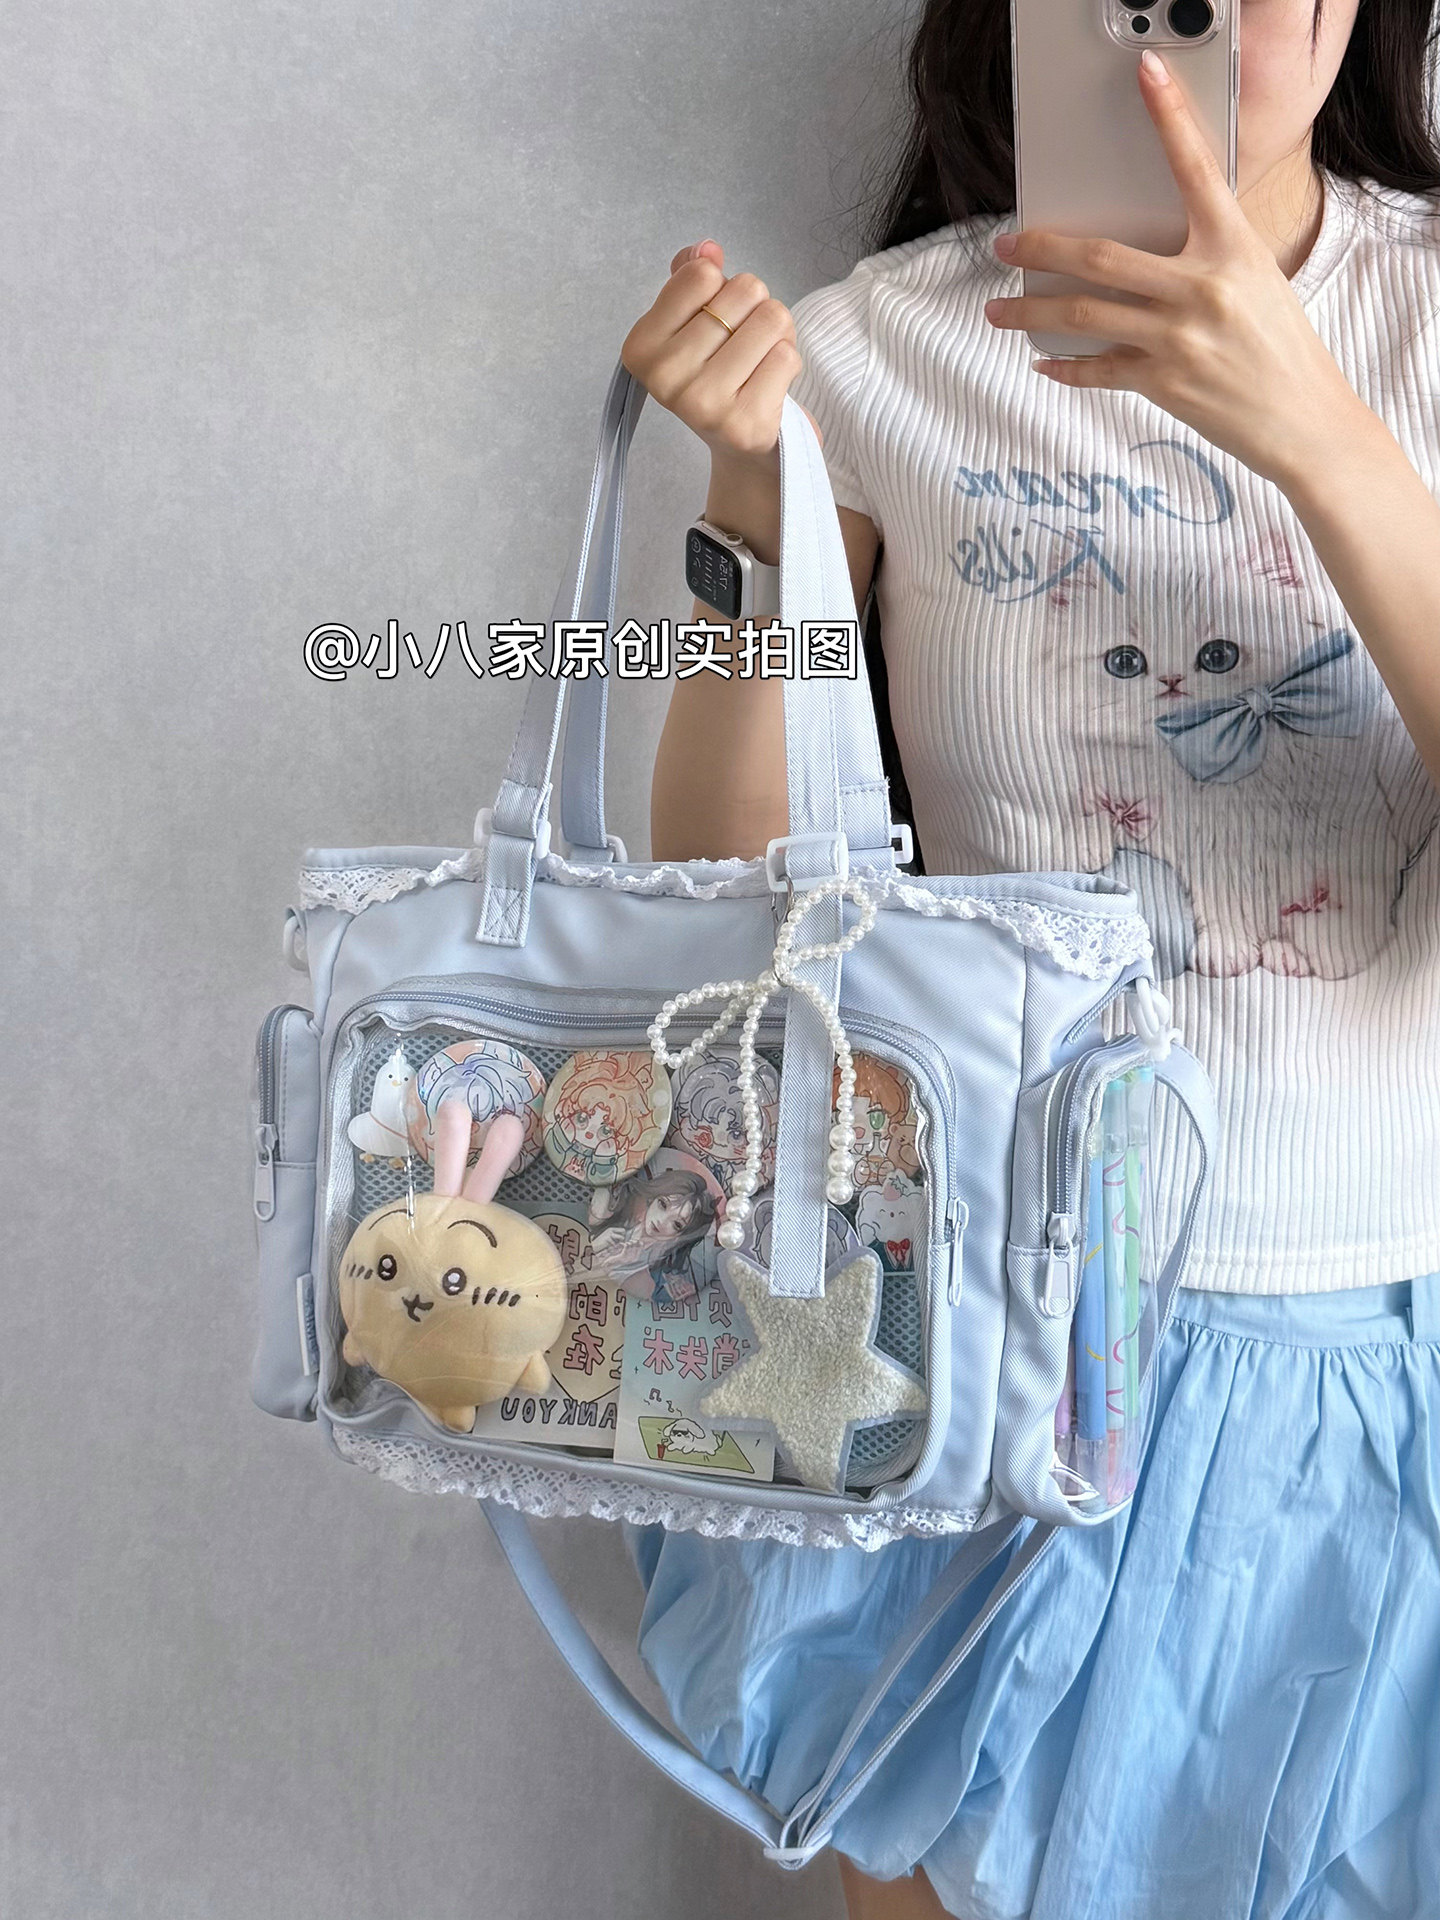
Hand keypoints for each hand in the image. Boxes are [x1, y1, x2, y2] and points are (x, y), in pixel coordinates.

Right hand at [620, 240, 819, 473]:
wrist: (737, 444)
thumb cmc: (715, 372)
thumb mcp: (691, 321)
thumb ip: (692, 277)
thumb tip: (708, 248)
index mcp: (642, 345)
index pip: (702, 273)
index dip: (722, 287)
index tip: (714, 320)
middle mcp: (665, 377)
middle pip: (746, 290)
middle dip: (756, 309)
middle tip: (744, 344)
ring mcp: (703, 403)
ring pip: (773, 318)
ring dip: (777, 334)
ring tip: (759, 360)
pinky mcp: (742, 423)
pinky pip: (787, 356)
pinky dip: (787, 363)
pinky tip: (769, 384)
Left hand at [981, 50, 1374, 490]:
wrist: (1305, 418)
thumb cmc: (1281, 348)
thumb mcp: (1256, 281)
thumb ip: (1206, 258)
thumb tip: (1142, 251)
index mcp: (1232, 248)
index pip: (1195, 169)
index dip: (1170, 116)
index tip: (1148, 73)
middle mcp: (1201, 287)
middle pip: (1100, 256)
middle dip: (1041, 248)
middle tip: (1006, 244)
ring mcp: (1178, 338)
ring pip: (1081, 315)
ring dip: (1029, 312)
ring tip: (998, 311)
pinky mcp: (1164, 383)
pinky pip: (1096, 370)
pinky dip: (1064, 367)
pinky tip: (1043, 362)